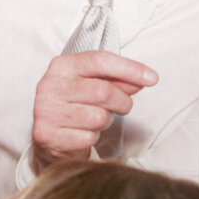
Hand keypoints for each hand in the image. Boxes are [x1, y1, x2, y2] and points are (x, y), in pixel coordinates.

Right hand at [32, 51, 157, 166]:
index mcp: (61, 66)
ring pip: (97, 117)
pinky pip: (88, 137)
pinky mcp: (47, 135)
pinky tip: (83, 132)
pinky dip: (93, 137)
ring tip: (96, 120)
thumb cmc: (75, 105)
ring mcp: (46, 111)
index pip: (98, 60)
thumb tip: (144, 79)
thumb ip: (118, 80)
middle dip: (122, 102)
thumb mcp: (94, 85)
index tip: (152, 78)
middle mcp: (49, 85)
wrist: (49, 135)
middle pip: (103, 91)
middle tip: (122, 106)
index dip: (129, 69)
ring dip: (106, 121)